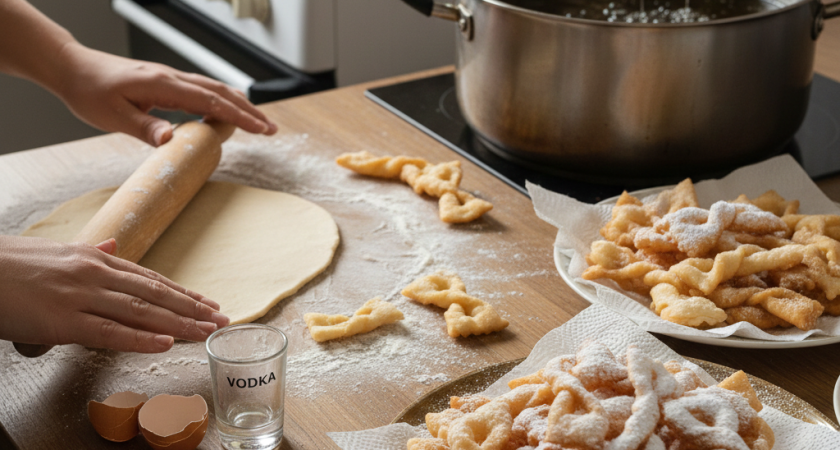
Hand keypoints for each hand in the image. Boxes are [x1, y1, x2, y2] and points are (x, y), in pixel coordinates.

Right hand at [0, 236, 229, 352]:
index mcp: (95, 259)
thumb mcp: (56, 252)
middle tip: (222, 319)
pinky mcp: (61, 319)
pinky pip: (109, 331)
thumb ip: (90, 253)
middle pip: (155, 293)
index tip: (208, 302)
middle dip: (192, 308)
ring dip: (179, 323)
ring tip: (207, 332)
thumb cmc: (9, 265)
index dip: (182, 292)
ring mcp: (80, 295)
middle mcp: (94, 273)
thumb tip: (115, 246)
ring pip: (141, 311)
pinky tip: (166, 341)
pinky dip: (141, 337)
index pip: (150, 278)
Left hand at [53, 43, 276, 146]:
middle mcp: (172, 78)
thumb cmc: (90, 92)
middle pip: (221, 92)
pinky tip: (225, 110)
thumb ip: (145, 127)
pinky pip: (202, 89)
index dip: (239, 117)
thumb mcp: (113, 116)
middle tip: (271, 130)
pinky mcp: (166, 83)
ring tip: (258, 122)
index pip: (211, 101)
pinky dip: (222, 100)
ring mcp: (171, 78)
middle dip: (249, 111)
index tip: (261, 130)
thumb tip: (173, 139)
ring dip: (239, 105)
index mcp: (163, 85)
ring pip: (214, 89)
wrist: (73, 69)